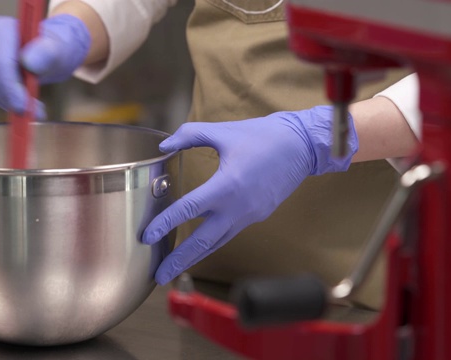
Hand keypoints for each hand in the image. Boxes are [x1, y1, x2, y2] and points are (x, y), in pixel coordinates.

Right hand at [0, 15, 90, 119]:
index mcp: (3, 27)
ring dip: (8, 102)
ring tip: (32, 108)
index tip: (26, 106)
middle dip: (12, 98)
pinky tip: (20, 103)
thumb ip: (46, 53)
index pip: (2, 62)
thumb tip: (28, 61)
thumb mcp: (57, 51)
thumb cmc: (52, 50)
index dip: (12, 87)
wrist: (45, 53)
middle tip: (34, 112)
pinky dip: (3, 101)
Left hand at [142, 106, 358, 284]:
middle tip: (159, 276)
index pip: (188, 209)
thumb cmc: (263, 135)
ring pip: (217, 242)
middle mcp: (238, 207)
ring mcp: (249, 215)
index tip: (147, 237)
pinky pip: (229, 233)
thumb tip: (164, 144)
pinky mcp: (257, 215)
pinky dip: (212, 243)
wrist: (304, 145)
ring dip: (195, 257)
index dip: (165, 223)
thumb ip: (189, 135)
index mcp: (226, 186)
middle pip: (203, 241)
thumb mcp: (223, 131)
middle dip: (179, 260)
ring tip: (174, 271)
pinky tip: (199, 247)